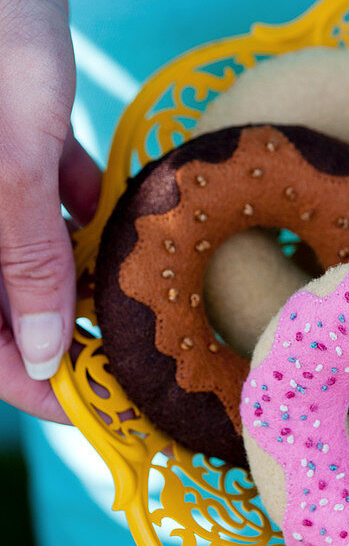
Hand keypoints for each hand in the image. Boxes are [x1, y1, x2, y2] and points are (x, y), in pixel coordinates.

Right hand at [0, 0, 100, 422]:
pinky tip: (107, 205)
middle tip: (137, 349)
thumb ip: (21, 259)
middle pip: (7, 300)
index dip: (31, 384)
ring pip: (29, 252)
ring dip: (78, 270)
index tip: (98, 407)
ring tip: (139, 286)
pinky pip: (39, 196)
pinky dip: (73, 207)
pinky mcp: (10, 138)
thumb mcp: (10, 159)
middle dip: (67, 330)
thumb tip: (39, 353)